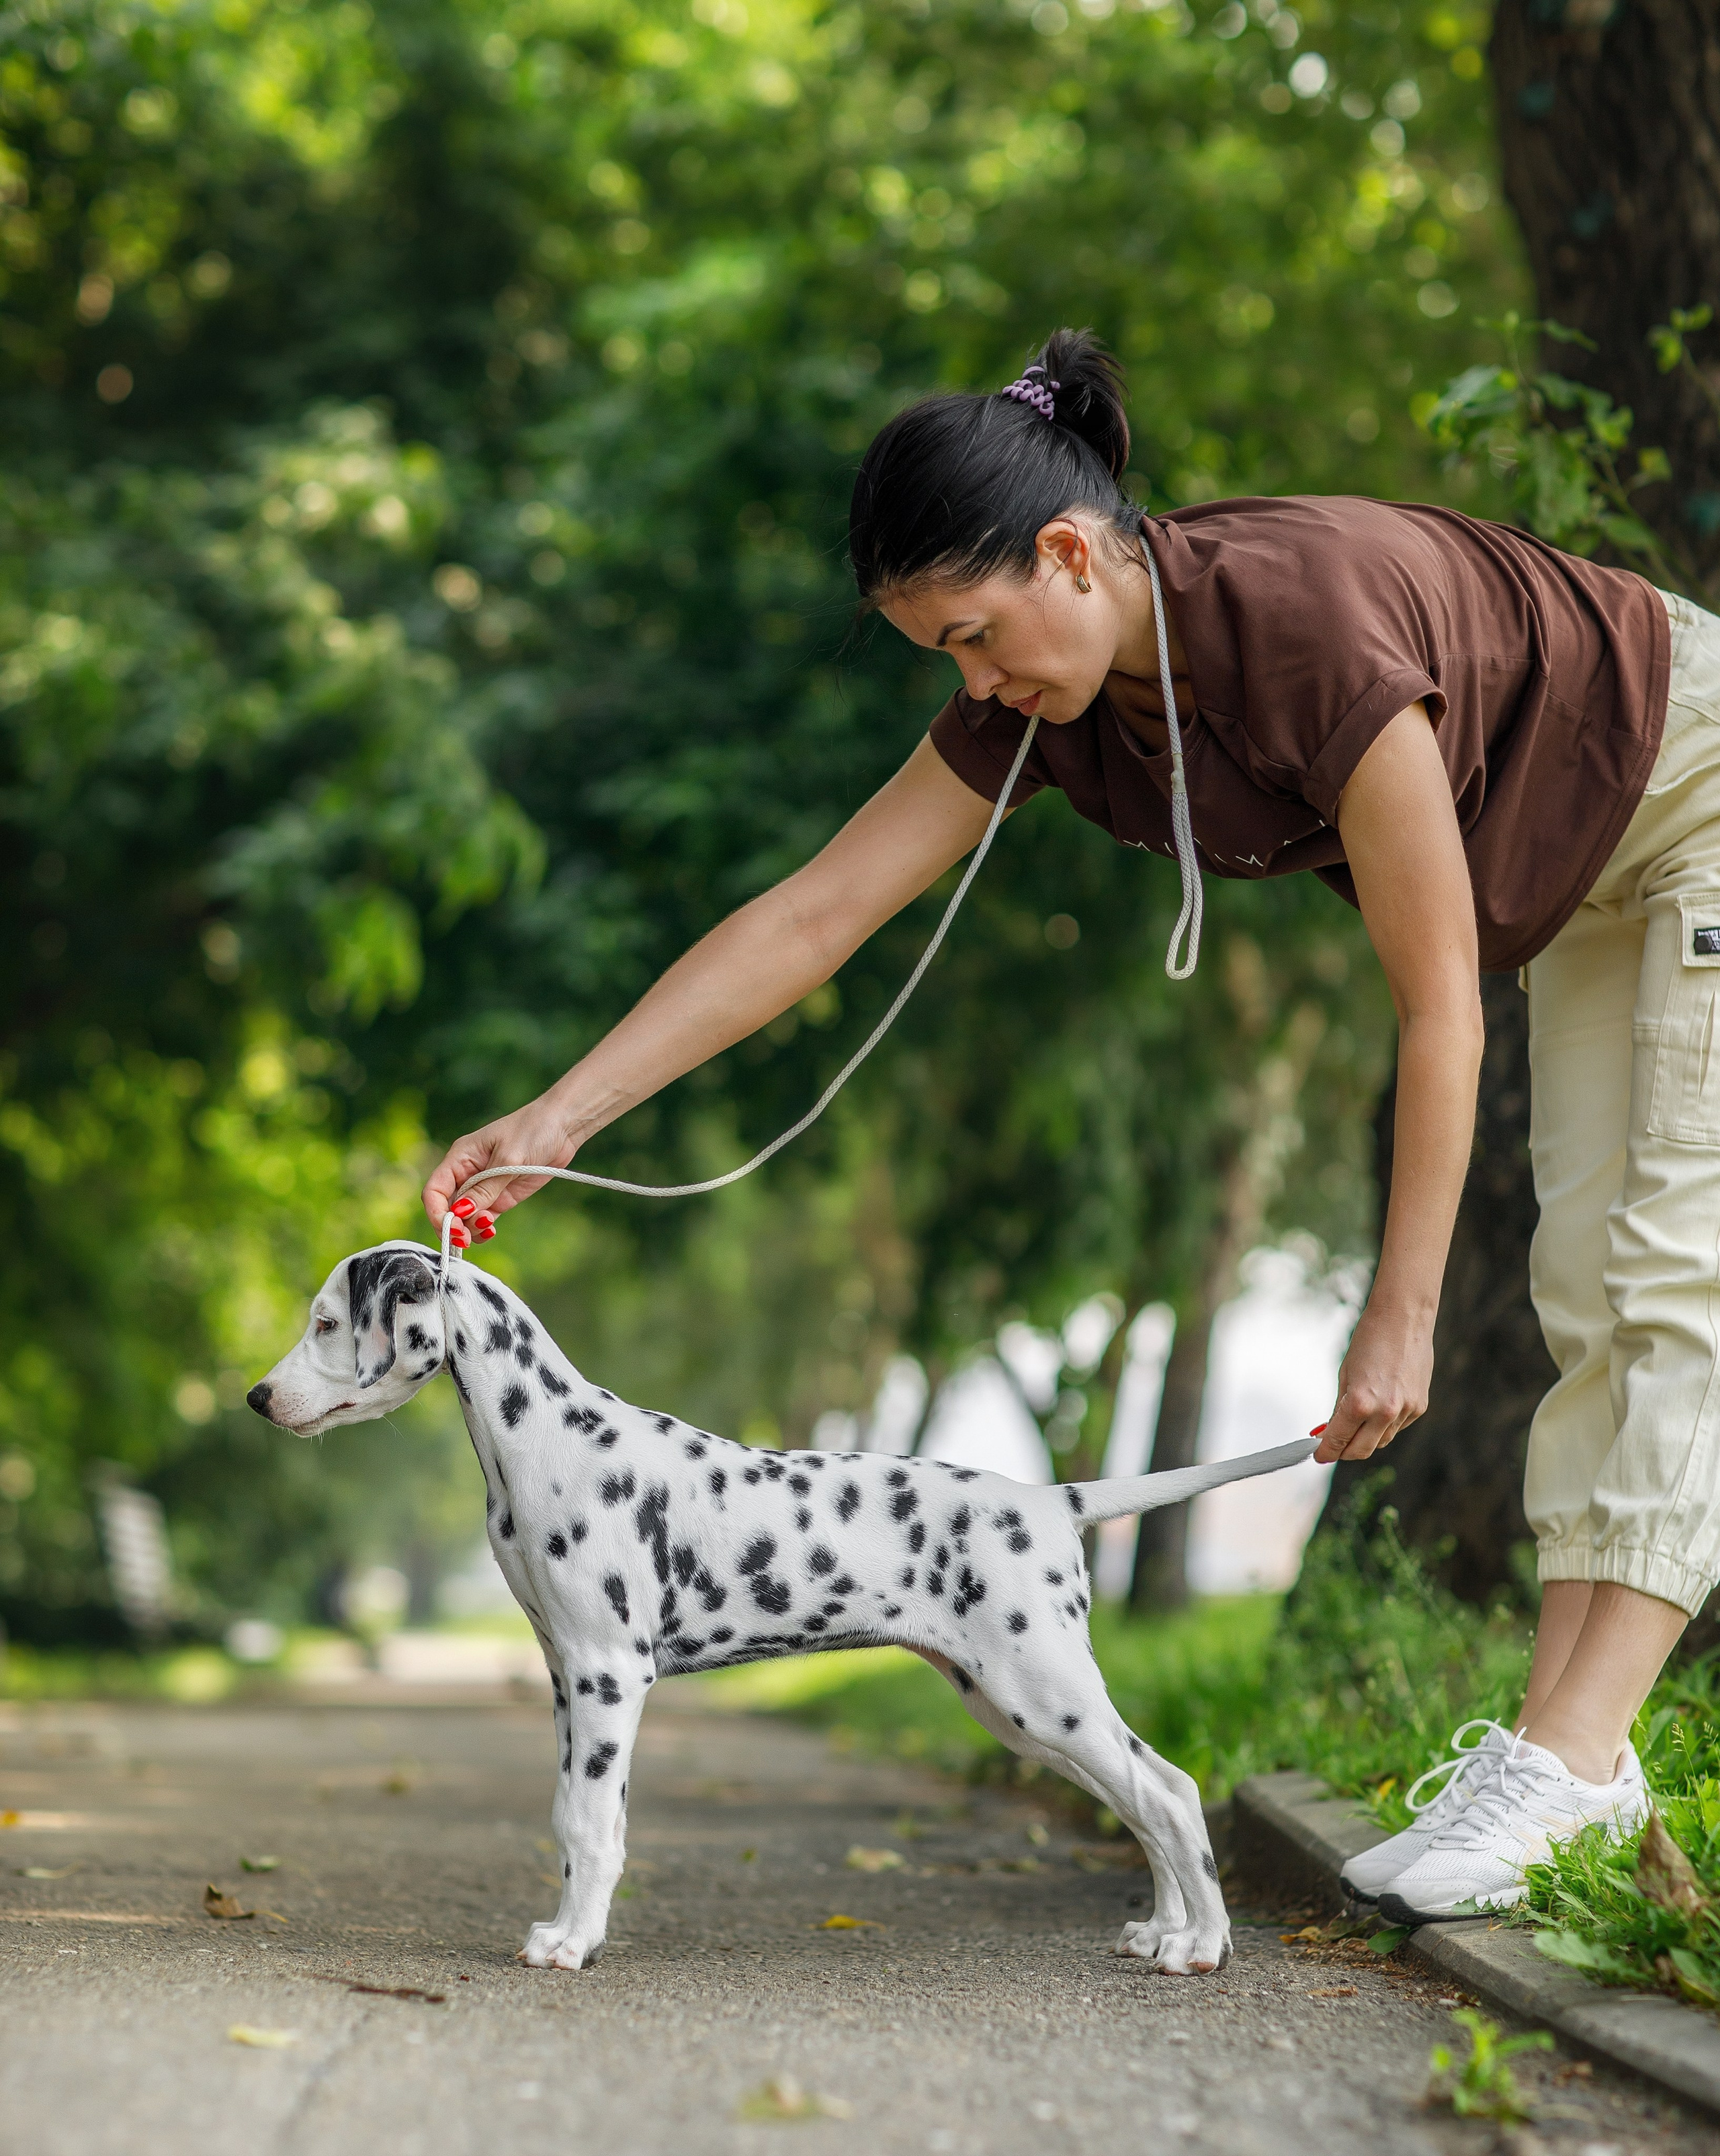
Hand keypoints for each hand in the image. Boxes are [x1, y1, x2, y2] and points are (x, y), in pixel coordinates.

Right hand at [422, 1092, 579, 1227]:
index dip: (437, 1212)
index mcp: (461, 1157)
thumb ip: (486, 1188)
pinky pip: (483, 1219)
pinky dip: (483, 1229)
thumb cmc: (533, 1130)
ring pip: (464, 1217)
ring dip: (469, 1229)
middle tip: (466, 1239)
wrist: (562, 1126)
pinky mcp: (501, 1197)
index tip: (450, 1229)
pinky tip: (491, 1230)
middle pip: (446, 1208)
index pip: (435, 1190)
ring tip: (488, 1227)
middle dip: (453, 1226)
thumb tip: (460, 1212)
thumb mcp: (509, 1158)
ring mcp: (484, 1187)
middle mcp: (467, 1174)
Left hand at [1312, 1302, 1432, 1464]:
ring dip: (1366, 1438)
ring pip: (1382, 1440)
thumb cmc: (1369, 1340)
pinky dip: (1385, 1423)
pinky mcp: (1420, 1407)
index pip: (1338, 1440)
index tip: (1319, 1456)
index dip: (1326, 1451)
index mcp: (1360, 1403)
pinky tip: (1381, 1403)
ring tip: (1357, 1420)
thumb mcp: (1345, 1375)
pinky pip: (1397, 1426)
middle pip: (1362, 1450)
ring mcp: (1406, 1411)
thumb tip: (1331, 1431)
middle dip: (1345, 1452)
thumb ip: (1339, 1408)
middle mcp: (1385, 1412)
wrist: (1404, 1319)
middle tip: (1334, 1446)